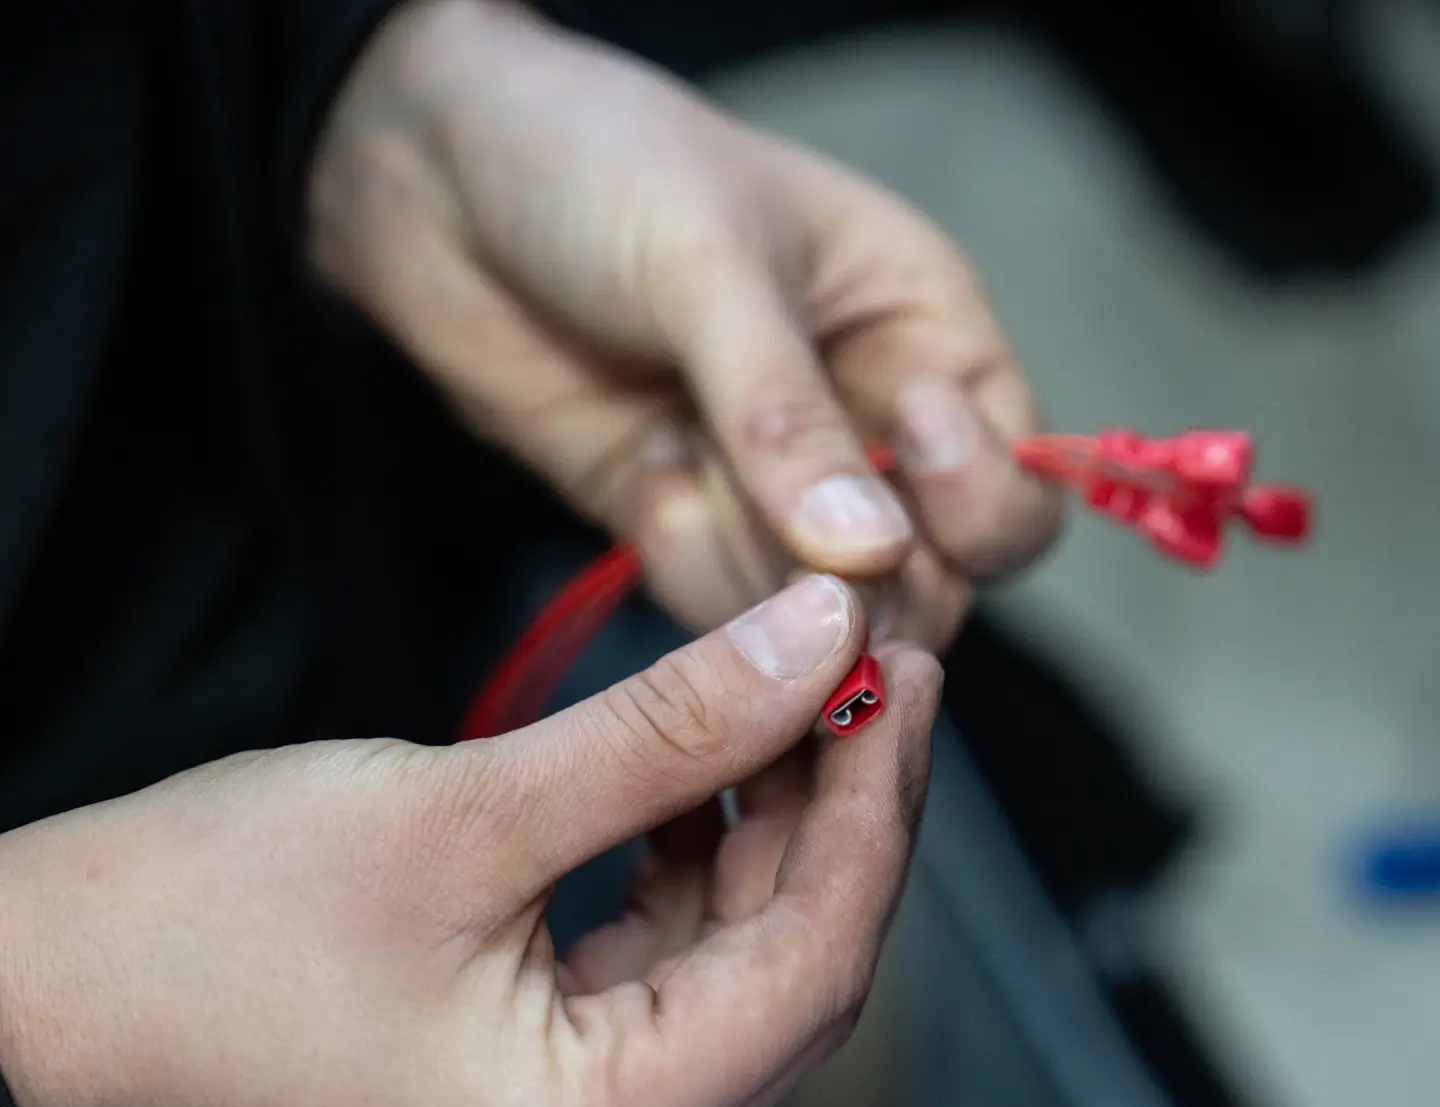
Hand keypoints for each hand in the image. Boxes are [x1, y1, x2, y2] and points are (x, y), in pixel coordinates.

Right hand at [0, 576, 940, 1106]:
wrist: (42, 989)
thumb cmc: (208, 929)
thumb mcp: (462, 814)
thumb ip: (662, 735)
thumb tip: (816, 640)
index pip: (817, 961)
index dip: (876, 803)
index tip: (902, 669)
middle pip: (796, 955)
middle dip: (837, 799)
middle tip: (866, 655)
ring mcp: (575, 1094)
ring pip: (737, 945)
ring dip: (771, 814)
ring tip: (793, 680)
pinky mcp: (537, 1042)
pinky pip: (665, 945)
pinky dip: (695, 845)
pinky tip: (703, 754)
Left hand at [308, 0, 1061, 649]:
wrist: (429, 175)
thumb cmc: (597, 164)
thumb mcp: (708, 267)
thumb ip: (786, 417)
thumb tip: (872, 554)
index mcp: (919, 326)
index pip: (1010, 476)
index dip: (975, 502)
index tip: (902, 466)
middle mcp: (863, 418)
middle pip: (933, 575)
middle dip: (873, 584)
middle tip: (799, 562)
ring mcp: (768, 481)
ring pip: (821, 609)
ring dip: (759, 576)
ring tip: (684, 464)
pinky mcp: (681, 516)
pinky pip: (721, 603)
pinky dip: (685, 563)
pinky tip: (642, 469)